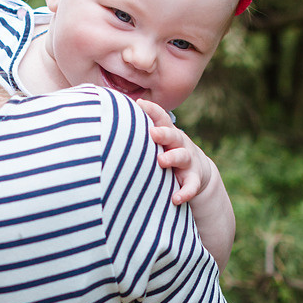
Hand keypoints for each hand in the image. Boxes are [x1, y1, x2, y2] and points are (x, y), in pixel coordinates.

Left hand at [136, 98, 234, 270]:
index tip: (140, 103)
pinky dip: (185, 192)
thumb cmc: (167, 152)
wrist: (197, 173)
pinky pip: (191, 186)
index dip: (152, 110)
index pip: (161, 118)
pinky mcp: (194, 179)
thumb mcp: (158, 140)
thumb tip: (105, 119)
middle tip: (153, 133)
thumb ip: (139, 132)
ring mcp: (188, 161)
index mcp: (167, 133)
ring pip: (182, 156)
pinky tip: (175, 198)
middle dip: (163, 133)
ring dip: (172, 157)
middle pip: (173, 135)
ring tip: (161, 161)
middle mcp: (179, 144)